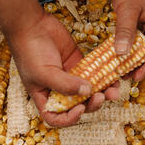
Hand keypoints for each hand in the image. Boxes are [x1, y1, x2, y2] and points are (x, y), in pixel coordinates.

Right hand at [7, 12, 112, 126]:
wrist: (31, 25)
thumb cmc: (30, 51)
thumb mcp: (43, 72)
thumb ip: (64, 85)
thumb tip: (87, 92)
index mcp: (45, 97)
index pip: (57, 118)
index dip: (70, 119)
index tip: (80, 108)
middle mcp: (58, 90)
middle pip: (78, 106)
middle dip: (92, 104)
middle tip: (100, 96)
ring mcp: (70, 77)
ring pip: (89, 92)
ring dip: (103, 93)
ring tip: (113, 90)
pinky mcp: (80, 64)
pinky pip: (94, 74)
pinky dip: (105, 77)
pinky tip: (114, 76)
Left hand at [110, 0, 144, 79]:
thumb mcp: (126, 7)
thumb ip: (125, 32)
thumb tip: (122, 56)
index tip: (133, 79)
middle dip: (141, 65)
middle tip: (123, 74)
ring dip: (137, 54)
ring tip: (121, 63)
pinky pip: (144, 32)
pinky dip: (134, 41)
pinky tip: (122, 44)